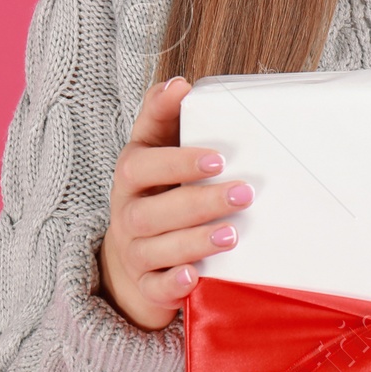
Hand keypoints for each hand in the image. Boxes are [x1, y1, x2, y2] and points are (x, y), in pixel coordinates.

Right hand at [97, 76, 253, 331]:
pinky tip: (195, 277)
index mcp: (131, 175)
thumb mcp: (155, 147)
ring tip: (232, 233)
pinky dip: (173, 284)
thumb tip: (178, 83)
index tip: (219, 157)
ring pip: (155, 248)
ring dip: (195, 241)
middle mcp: (126, 213)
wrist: (133, 250)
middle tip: (244, 192)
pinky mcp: (145, 284)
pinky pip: (153, 288)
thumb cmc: (157, 187)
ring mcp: (133, 251)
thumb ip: (163, 114)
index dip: (178, 162)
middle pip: (151, 211)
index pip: (141, 166)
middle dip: (199, 202)